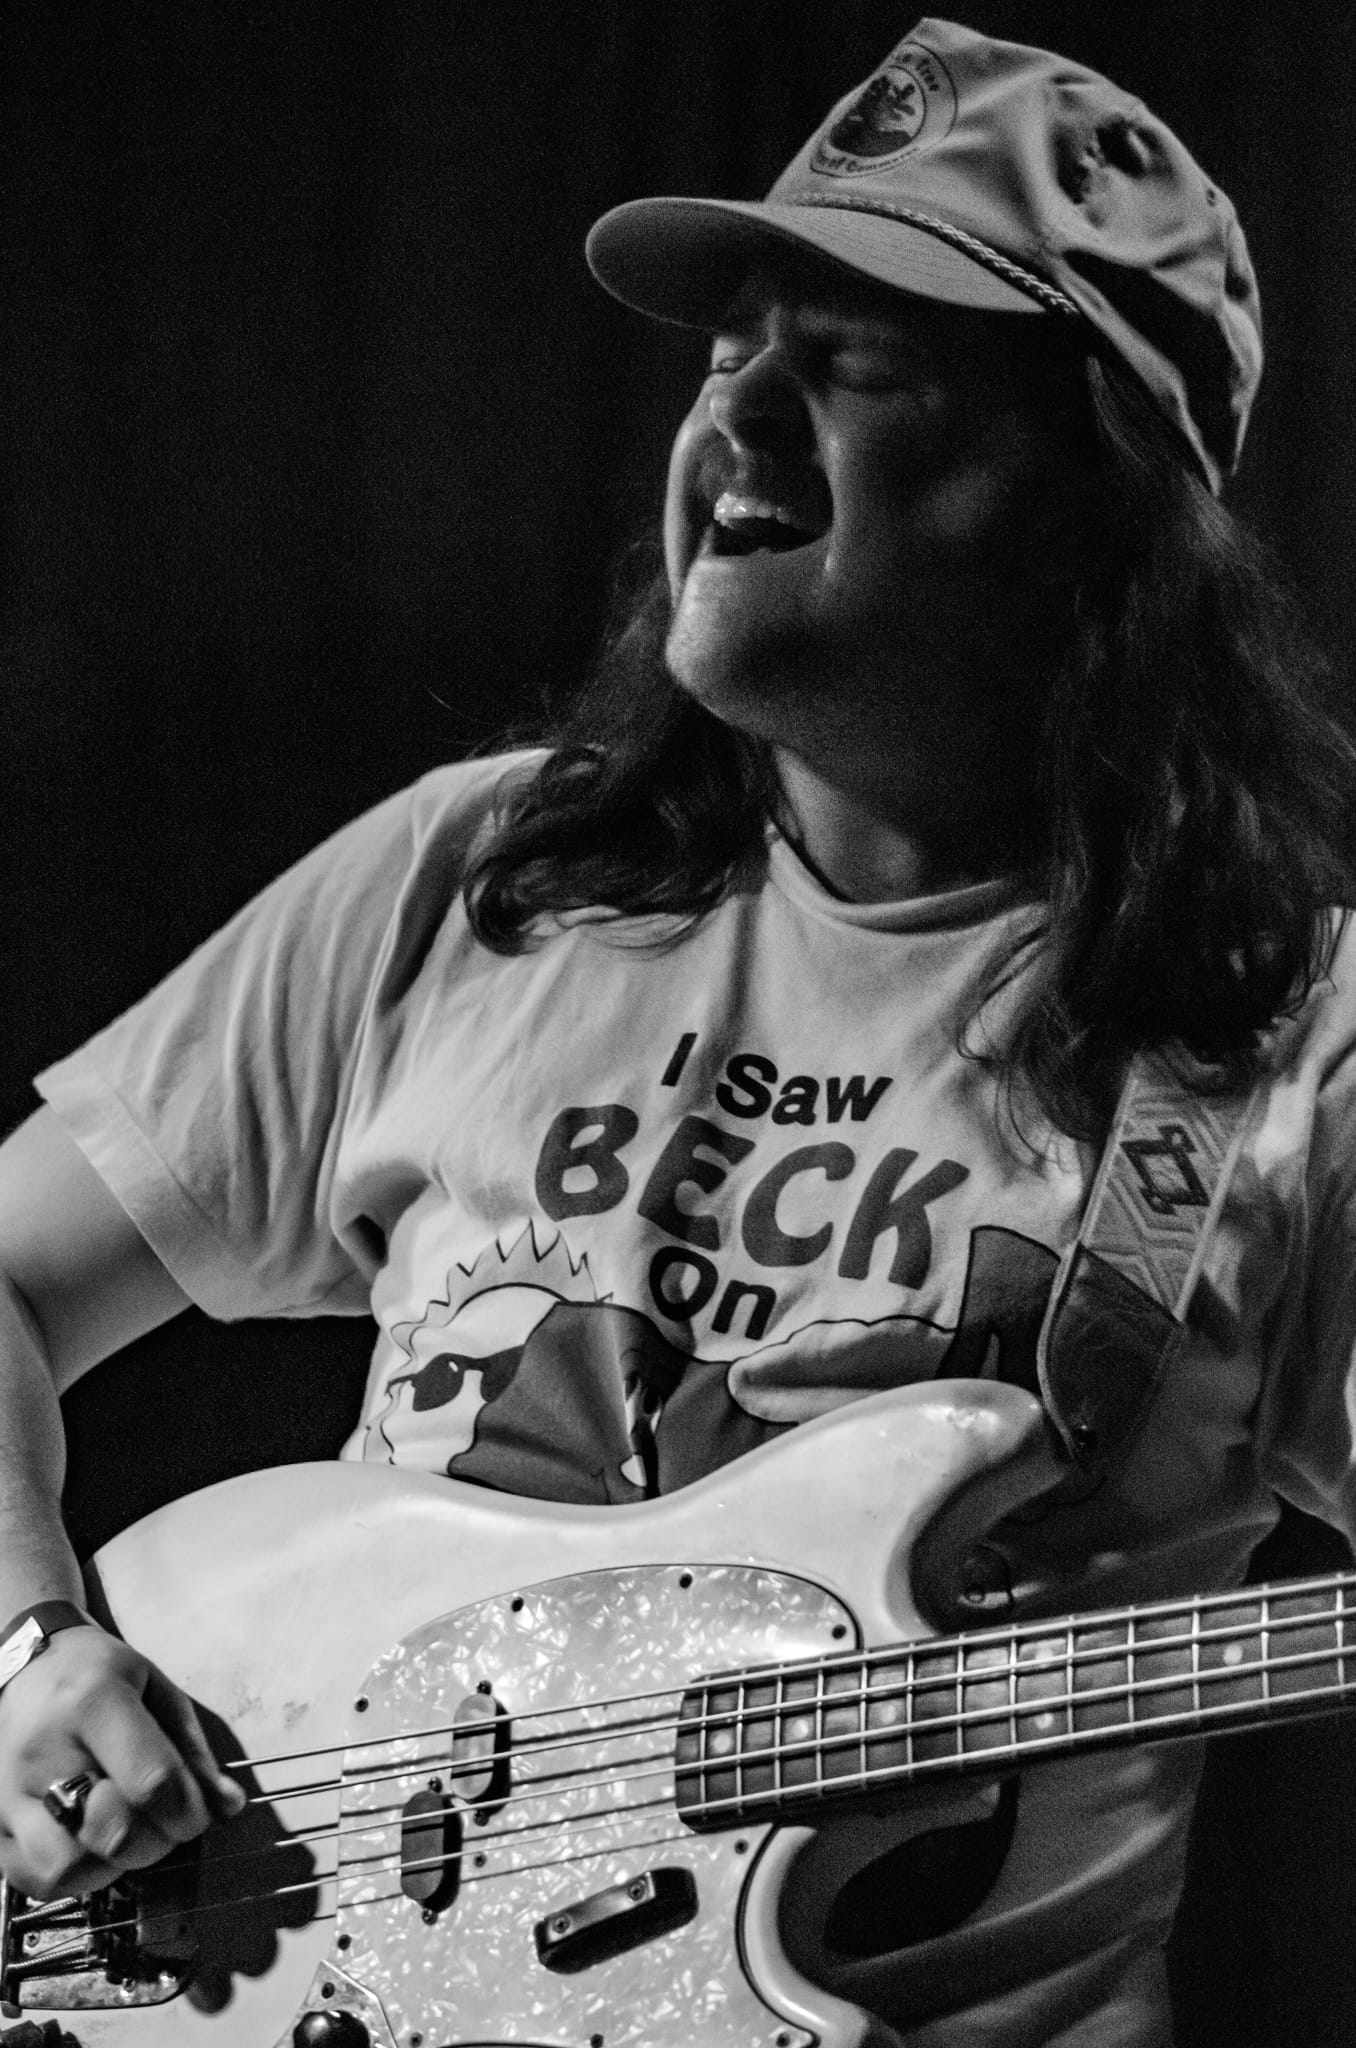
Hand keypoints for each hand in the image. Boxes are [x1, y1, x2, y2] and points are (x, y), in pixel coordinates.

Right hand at [0, 1624, 244, 1897]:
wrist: (25, 1665)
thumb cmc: (97, 1674)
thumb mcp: (156, 1690)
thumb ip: (193, 1751)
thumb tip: (229, 1807)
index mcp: (93, 1704)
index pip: (151, 1783)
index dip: (188, 1813)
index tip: (195, 1814)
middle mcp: (44, 1751)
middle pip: (111, 1832)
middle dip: (155, 1842)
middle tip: (161, 1823)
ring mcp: (8, 1792)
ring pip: (66, 1867)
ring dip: (110, 1865)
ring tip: (122, 1835)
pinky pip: (34, 1878)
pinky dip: (72, 1876)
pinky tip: (88, 1845)